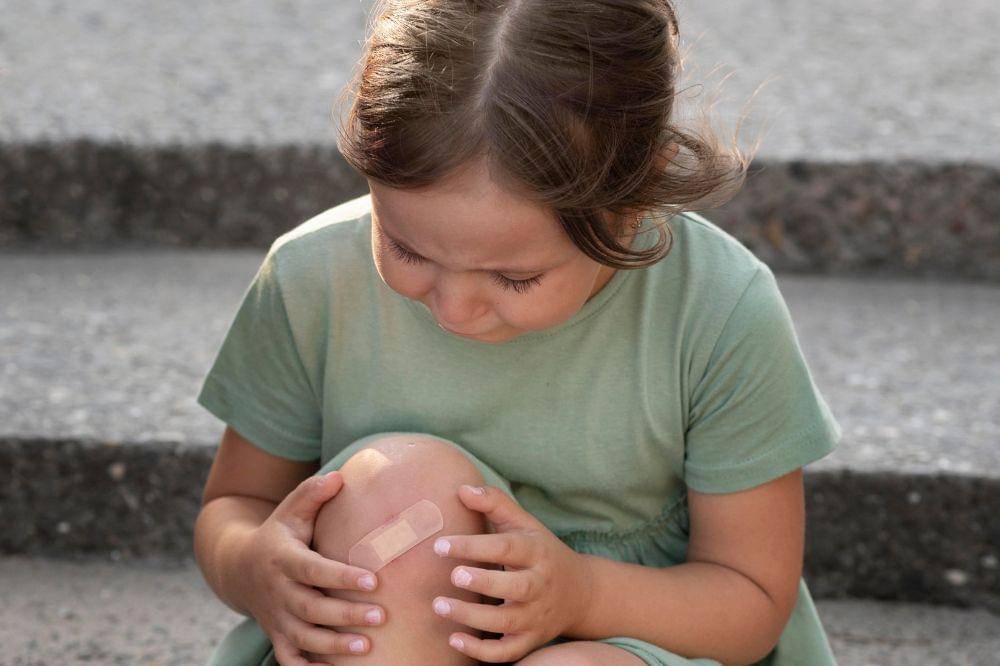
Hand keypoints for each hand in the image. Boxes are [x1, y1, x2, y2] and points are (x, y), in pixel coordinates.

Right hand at [240, 471, 386, 664]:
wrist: (239, 566)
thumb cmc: (280, 533)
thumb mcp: (292, 509)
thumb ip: (313, 493)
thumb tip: (339, 477)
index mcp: (284, 559)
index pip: (314, 570)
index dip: (341, 577)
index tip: (373, 580)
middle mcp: (278, 592)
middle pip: (312, 609)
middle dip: (345, 615)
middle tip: (381, 616)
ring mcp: (277, 618)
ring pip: (304, 639)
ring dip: (334, 646)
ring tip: (367, 647)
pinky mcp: (277, 636)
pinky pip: (290, 661)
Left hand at [429, 484, 594, 662]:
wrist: (581, 592)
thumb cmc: (540, 552)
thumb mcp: (524, 523)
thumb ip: (494, 503)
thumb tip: (461, 489)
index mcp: (537, 552)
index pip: (507, 548)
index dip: (474, 546)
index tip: (440, 545)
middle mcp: (540, 585)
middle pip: (516, 588)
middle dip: (485, 583)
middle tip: (454, 576)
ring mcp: (537, 616)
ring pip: (508, 623)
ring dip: (473, 618)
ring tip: (440, 605)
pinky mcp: (531, 640)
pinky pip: (507, 652)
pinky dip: (481, 651)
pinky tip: (454, 639)